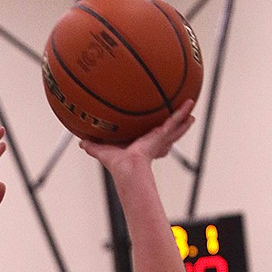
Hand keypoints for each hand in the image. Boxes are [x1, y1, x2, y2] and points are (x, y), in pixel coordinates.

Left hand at [80, 100, 195, 171]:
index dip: (154, 136)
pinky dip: (182, 112)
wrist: (128, 169)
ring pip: (174, 127)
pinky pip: (174, 121)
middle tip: (180, 121)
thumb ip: (93, 146)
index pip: (150, 140)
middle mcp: (153, 142)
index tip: (156, 133)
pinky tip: (190, 102)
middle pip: (166, 134)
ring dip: (182, 120)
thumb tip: (80, 142)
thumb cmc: (118, 165)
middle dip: (173, 128)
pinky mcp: (162, 135)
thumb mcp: (103, 151)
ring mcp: (160, 139)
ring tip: (191, 112)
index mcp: (141, 146)